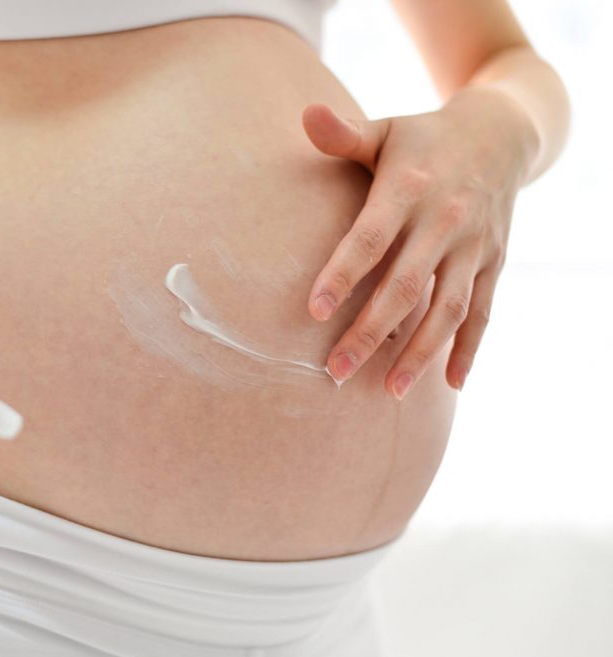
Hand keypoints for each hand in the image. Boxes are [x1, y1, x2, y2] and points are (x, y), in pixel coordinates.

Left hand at [301, 91, 529, 397]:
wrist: (503, 132)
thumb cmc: (423, 138)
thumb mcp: (386, 129)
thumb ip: (345, 134)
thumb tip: (304, 114)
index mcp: (408, 189)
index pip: (371, 238)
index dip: (343, 274)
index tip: (314, 311)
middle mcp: (445, 220)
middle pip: (405, 286)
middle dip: (370, 331)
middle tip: (335, 371)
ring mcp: (474, 244)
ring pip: (448, 307)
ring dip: (420, 352)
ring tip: (391, 390)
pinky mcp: (495, 260)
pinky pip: (485, 311)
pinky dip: (470, 348)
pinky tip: (453, 383)